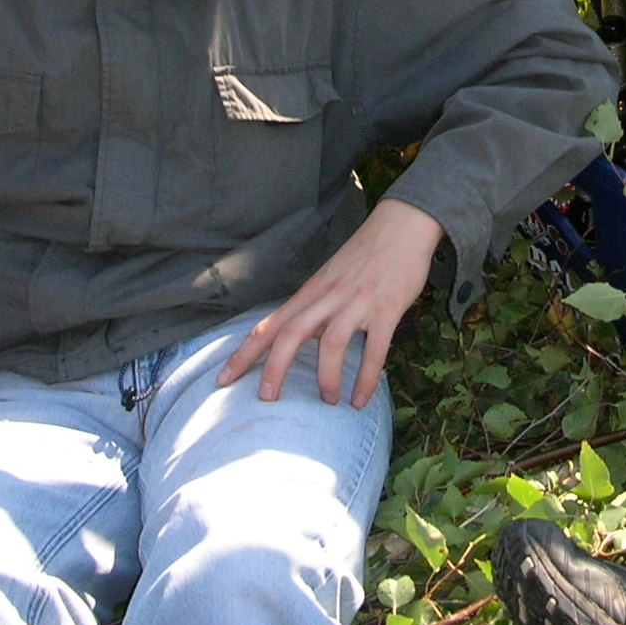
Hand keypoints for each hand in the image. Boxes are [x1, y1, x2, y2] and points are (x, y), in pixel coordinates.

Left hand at [215, 198, 443, 407]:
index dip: (245, 353)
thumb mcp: (329, 276)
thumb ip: (313, 305)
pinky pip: (375, 349)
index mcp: (311, 292)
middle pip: (291, 333)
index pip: (271, 325)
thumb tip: (297, 338)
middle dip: (274, 367)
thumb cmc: (364, 254)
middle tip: (266, 397)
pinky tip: (361, 398)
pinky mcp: (387, 309)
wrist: (402, 225)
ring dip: (327, 376)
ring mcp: (358, 302)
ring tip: (329, 399)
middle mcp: (329, 297)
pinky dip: (366, 377)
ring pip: (331, 342)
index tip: (223, 379)